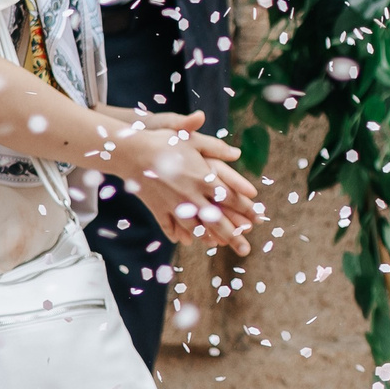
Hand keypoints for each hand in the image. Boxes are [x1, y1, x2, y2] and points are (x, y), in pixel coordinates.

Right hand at [123, 124, 261, 258]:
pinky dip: (177, 234)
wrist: (131, 152)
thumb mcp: (194, 140)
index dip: (246, 209)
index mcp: (205, 178)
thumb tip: (238, 154)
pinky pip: (169, 226)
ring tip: (218, 246)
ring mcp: (174, 204)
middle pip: (216, 219)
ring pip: (195, 226)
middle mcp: (192, 195)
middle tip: (245, 249)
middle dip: (233, 234)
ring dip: (208, 237)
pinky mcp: (157, 208)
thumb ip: (217, 148)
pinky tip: (184, 241)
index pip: (231, 197)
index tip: (258, 219)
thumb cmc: (165, 142)